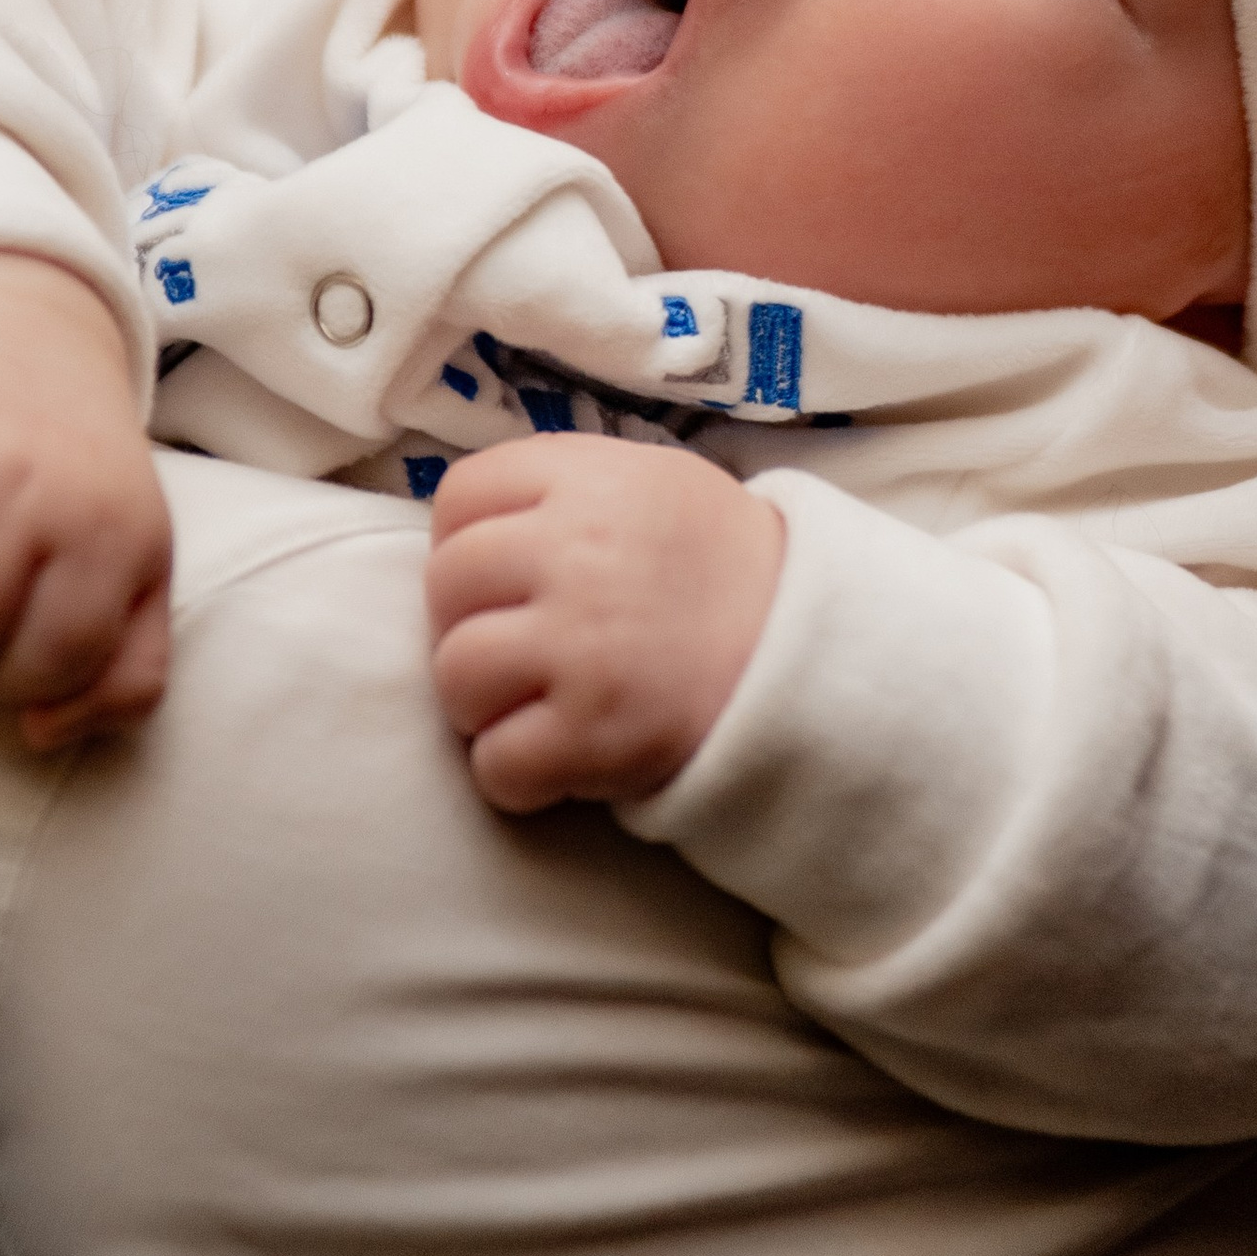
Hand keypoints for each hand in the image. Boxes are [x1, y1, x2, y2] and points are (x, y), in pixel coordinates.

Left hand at [425, 435, 784, 812]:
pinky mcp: (595, 734)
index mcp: (589, 480)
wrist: (810, 654)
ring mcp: (584, 645)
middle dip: (471, 623)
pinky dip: (517, 775)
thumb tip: (456, 527)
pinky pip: (495, 766)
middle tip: (525, 646)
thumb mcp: (647, 481)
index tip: (508, 575)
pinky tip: (562, 755)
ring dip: (484, 703)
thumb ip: (556, 486)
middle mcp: (579, 552)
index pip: (459, 497)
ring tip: (540, 702)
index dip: (469, 541)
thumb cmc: (713, 567)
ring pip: (454, 675)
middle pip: (446, 586)